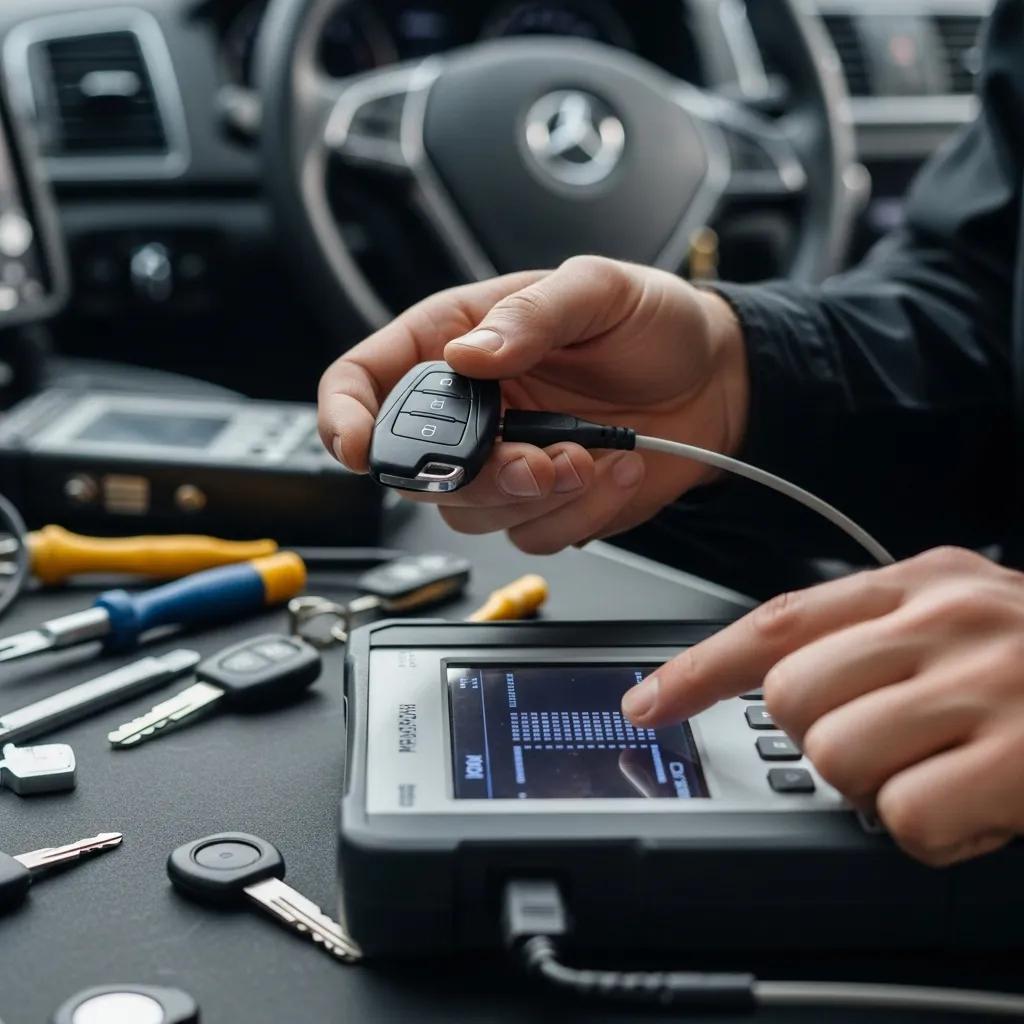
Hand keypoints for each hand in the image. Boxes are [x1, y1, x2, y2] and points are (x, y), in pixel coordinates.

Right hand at [318, 256, 746, 552]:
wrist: (715, 381)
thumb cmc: (652, 323)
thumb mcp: (598, 290)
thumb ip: (532, 314)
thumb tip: (467, 354)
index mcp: (455, 342)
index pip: (364, 380)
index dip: (344, 417)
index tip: (360, 450)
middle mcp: (470, 410)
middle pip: (414, 471)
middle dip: (476, 477)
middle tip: (537, 460)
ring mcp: (504, 461)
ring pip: (471, 515)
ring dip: (535, 497)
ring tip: (592, 454)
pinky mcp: (544, 503)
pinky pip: (533, 535)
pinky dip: (579, 514)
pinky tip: (617, 467)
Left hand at [622, 547, 1023, 865]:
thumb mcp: (955, 615)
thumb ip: (869, 637)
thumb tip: (774, 685)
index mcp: (918, 582)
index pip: (776, 622)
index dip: (698, 668)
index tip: (650, 704)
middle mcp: (945, 620)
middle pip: (791, 699)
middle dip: (821, 740)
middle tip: (886, 745)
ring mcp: (987, 685)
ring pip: (838, 756)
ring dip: (879, 787)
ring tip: (940, 772)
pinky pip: (911, 816)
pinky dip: (934, 830)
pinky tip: (977, 806)